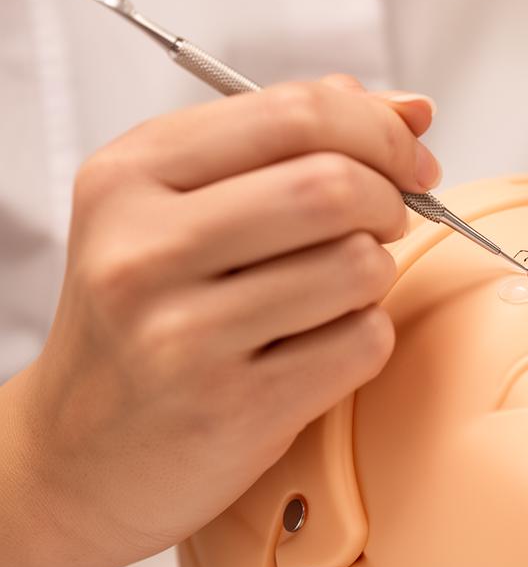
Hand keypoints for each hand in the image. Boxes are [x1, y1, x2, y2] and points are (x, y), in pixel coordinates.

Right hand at [0, 76, 439, 566]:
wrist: (78, 455)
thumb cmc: (147, 317)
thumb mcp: (179, 207)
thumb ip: (288, 143)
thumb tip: (411, 111)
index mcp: (130, 176)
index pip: (292, 112)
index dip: (379, 129)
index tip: (410, 159)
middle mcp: (144, 249)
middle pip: (333, 185)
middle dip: (389, 198)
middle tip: (385, 220)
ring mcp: (183, 335)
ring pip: (359, 265)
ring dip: (376, 273)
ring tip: (337, 289)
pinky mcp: (233, 407)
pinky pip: (363, 343)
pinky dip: (367, 337)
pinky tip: (321, 345)